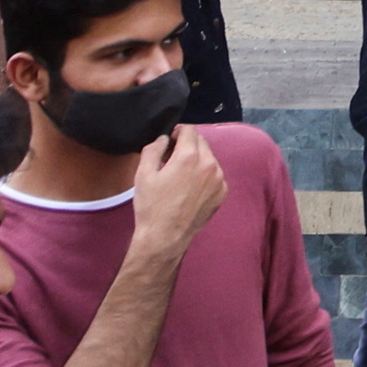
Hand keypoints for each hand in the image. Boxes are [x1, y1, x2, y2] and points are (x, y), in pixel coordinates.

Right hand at [129, 124, 229, 260]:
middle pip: (201, 142)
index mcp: (190, 156)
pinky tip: (190, 188)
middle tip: (171, 158)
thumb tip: (164, 139)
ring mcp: (219, 179)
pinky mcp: (222, 193)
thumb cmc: (151, 206)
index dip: (177, 132)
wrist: (165, 237)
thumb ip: (153, 149)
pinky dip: (204, 175)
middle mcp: (210, 164)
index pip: (189, 130)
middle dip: (187, 145)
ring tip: (180, 175)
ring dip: (197, 160)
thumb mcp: (143, 174)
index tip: (168, 142)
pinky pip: (215, 175)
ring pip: (209, 158)